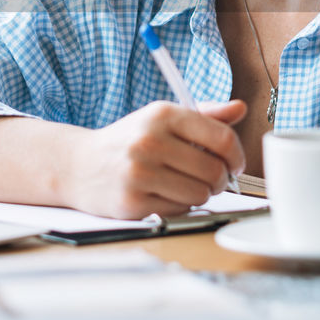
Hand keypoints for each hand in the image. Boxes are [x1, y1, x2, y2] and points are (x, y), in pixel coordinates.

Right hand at [64, 100, 246, 219]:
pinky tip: (163, 195)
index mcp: (162, 114)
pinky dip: (179, 206)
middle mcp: (150, 140)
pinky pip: (179, 211)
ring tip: (183, 185)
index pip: (222, 138)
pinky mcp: (133, 201)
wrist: (78, 165)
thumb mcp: (162, 119)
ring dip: (199, 194)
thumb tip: (240, 108)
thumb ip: (205, 115)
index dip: (237, 156)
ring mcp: (140, 172)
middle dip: (219, 180)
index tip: (234, 164)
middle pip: (214, 171)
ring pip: (200, 194)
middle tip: (209, 180)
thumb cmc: (128, 141)